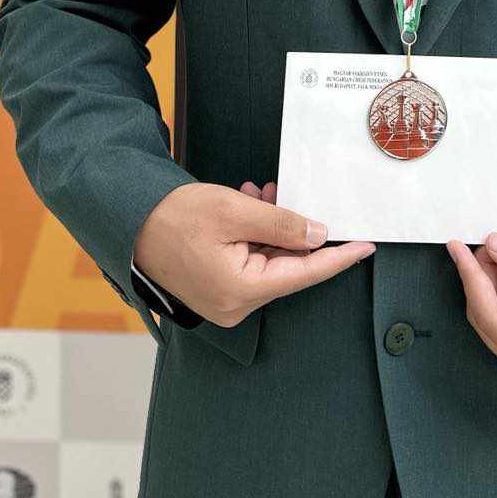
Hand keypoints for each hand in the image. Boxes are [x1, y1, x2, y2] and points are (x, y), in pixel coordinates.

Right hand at [132, 179, 374, 327]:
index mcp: (241, 292)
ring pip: (270, 261)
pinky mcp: (218, 289)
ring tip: (260, 193)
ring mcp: (225, 301)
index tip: (367, 246)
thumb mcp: (235, 211)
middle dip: (293, 228)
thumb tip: (318, 235)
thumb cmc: (175, 217)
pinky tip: (250, 204)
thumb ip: (282, 225)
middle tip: (284, 192)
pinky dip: (256, 235)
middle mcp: (236, 306)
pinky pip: (251, 262)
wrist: (129, 220)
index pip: (305, 274)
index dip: (339, 257)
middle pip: (287, 266)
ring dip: (272, 227)